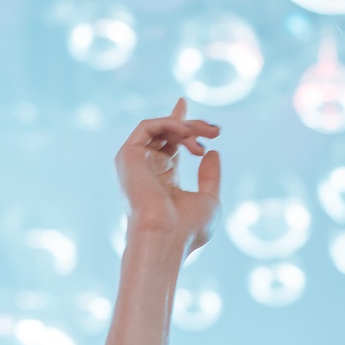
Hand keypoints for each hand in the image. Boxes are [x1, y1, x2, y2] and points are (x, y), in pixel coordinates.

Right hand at [116, 99, 221, 256]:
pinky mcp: (128, 155)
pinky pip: (147, 126)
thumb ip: (210, 175)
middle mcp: (148, 169)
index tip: (189, 107)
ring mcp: (137, 162)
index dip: (181, 123)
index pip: (171, 144)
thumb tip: (212, 152)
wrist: (166, 237)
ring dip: (186, 125)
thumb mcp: (209, 199)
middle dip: (194, 126)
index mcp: (164, 179)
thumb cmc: (188, 228)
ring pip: (160, 128)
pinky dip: (167, 123)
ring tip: (206, 134)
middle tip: (216, 130)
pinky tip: (187, 132)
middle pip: (170, 134)